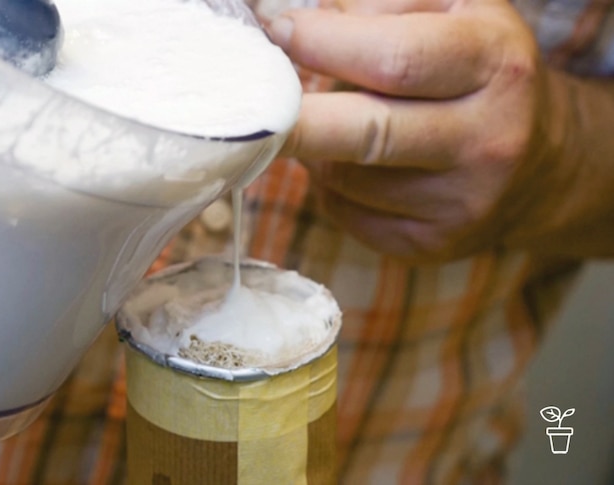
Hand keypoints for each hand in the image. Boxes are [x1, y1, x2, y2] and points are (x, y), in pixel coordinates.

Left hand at [266, 0, 578, 261]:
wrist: (538, 162)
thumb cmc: (475, 69)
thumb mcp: (450, 11)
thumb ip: (374, 7)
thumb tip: (280, 18)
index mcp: (495, 64)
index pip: (393, 59)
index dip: (322, 43)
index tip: (275, 29)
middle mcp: (487, 139)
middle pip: (365, 134)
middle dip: (295, 121)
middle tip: (250, 110)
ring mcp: (461, 203)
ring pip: (344, 177)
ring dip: (319, 148)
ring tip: (338, 124)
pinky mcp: (432, 245)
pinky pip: (346, 213)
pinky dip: (331, 186)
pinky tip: (356, 165)